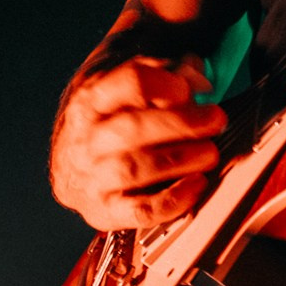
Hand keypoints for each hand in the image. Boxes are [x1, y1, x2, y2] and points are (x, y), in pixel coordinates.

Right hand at [50, 54, 226, 233]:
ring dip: (180, 159)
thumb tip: (198, 75)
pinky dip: (172, 200)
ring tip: (210, 153)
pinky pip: (139, 211)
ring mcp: (91, 177)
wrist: (69, 165)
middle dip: (181, 123)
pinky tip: (196, 184)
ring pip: (134, 168)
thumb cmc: (111, 122)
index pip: (129, 83)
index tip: (190, 88)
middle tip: (215, 120)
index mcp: (92, 100)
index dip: (165, 84)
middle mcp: (86, 139)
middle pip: (132, 128)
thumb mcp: (124, 89)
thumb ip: (164, 75)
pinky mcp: (104, 211)